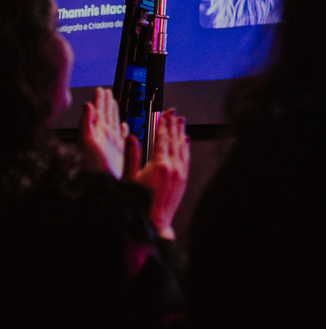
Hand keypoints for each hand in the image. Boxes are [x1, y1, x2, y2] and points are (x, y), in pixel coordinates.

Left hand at [79, 88, 127, 177]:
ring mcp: (111, 147)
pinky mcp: (119, 156)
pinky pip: (122, 139)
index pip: (98, 113)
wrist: (102, 191)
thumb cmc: (94, 171)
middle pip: (105, 117)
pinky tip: (124, 126)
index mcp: (97, 135)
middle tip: (107, 92)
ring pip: (113, 125)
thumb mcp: (88, 144)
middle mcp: (104, 140)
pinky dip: (123, 131)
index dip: (100, 101)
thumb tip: (87, 105)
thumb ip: (86, 124)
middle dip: (106, 104)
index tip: (101, 90)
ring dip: (114, 114)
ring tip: (115, 103)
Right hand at [125, 109, 189, 240]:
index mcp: (159, 165)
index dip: (163, 124)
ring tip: (180, 121)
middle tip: (173, 113)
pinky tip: (186, 140)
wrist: (153, 224)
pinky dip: (186, 147)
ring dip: (181, 133)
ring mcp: (180, 174)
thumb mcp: (127, 180)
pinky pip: (186, 158)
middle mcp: (173, 167)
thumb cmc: (137, 205)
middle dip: (173, 125)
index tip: (164, 113)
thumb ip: (130, 156)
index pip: (162, 138)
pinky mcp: (183, 180)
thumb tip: (130, 136)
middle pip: (174, 140)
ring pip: (182, 147)